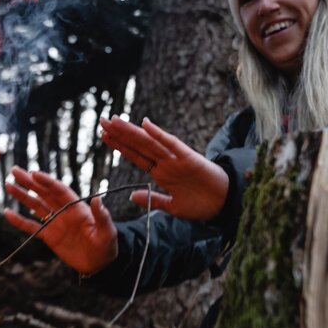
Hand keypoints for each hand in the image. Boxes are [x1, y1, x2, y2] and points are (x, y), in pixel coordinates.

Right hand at [3, 166, 118, 275]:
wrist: (99, 265)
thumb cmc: (107, 246)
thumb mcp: (107, 232)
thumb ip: (102, 216)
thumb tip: (97, 199)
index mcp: (77, 207)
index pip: (59, 190)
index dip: (47, 182)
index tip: (34, 174)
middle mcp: (64, 212)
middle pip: (44, 193)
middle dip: (30, 181)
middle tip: (15, 170)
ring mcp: (55, 223)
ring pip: (35, 205)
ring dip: (22, 196)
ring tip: (8, 185)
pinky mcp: (49, 236)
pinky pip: (31, 227)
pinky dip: (19, 220)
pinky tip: (7, 213)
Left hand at [98, 117, 228, 220]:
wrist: (225, 204)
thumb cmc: (201, 205)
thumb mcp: (172, 207)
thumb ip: (153, 200)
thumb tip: (131, 195)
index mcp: (161, 173)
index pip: (136, 156)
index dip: (120, 146)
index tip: (104, 136)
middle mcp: (165, 162)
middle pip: (138, 145)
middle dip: (120, 133)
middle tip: (102, 121)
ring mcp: (176, 159)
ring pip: (149, 142)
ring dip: (132, 131)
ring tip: (114, 121)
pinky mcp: (189, 158)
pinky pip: (172, 144)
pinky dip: (159, 134)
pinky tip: (146, 124)